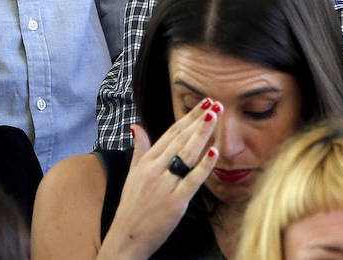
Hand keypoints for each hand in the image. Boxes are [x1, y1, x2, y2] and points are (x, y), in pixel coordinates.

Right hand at [98, 98, 221, 259]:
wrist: (127, 237)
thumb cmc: (132, 205)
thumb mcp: (133, 173)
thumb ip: (139, 149)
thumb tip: (136, 126)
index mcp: (147, 161)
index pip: (172, 133)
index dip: (188, 117)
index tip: (203, 104)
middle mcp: (155, 169)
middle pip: (181, 139)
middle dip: (199, 120)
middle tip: (215, 103)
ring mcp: (165, 185)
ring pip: (187, 154)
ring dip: (202, 134)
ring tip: (215, 117)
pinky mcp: (175, 202)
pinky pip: (192, 180)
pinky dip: (203, 166)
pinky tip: (214, 152)